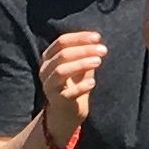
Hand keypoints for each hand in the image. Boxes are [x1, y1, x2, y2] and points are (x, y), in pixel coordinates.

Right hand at [36, 24, 108, 139]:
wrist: (67, 111)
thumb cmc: (75, 84)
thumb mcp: (80, 65)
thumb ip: (86, 54)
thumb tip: (97, 42)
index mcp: (49, 58)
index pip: (61, 42)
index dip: (80, 38)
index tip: (97, 37)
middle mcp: (45, 70)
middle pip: (62, 55)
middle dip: (84, 50)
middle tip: (103, 50)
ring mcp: (49, 86)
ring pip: (61, 71)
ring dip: (81, 64)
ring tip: (99, 61)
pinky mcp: (57, 100)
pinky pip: (68, 92)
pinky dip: (81, 86)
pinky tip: (92, 82)